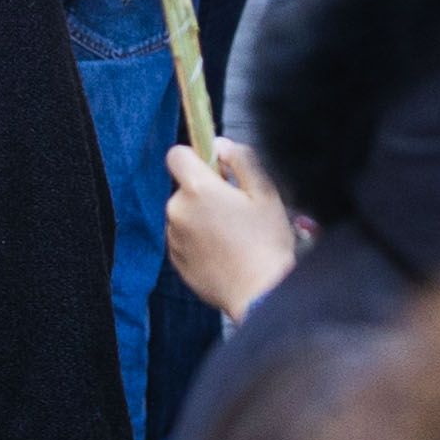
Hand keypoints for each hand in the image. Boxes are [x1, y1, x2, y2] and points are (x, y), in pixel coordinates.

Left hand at [163, 139, 299, 318]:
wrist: (260, 294)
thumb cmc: (266, 242)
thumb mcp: (265, 192)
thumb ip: (241, 159)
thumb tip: (220, 145)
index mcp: (198, 189)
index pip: (176, 155)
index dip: (196, 157)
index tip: (216, 170)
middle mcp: (177, 211)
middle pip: (185, 187)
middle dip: (205, 192)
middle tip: (236, 210)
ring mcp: (174, 238)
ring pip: (184, 214)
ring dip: (200, 217)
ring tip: (231, 236)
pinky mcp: (175, 261)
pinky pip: (184, 238)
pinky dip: (198, 240)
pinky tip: (223, 253)